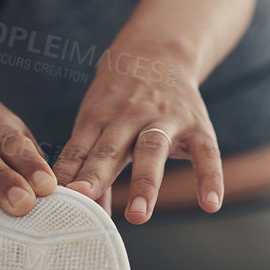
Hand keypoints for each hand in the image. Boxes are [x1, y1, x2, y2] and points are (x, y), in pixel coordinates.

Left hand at [52, 40, 222, 222]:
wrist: (159, 53)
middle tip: (83, 200)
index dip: (68, 170)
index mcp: (99, 116)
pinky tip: (211, 204)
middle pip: (111, 148)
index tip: (58, 196)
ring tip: (138, 216)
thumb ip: (93, 168)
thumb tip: (85, 214)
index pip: (80, 147)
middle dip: (97, 175)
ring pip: (152, 150)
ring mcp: (165, 119)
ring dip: (144, 184)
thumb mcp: (99, 121)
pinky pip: (206, 154)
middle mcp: (130, 116)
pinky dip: (210, 178)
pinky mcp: (197, 126)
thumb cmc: (121, 100)